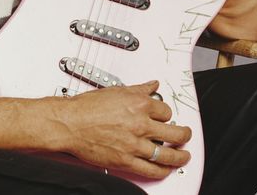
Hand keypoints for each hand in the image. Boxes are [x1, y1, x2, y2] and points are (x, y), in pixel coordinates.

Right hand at [44, 81, 191, 178]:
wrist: (70, 123)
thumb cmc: (87, 107)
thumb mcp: (117, 91)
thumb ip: (139, 89)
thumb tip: (152, 85)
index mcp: (140, 105)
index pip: (166, 111)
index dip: (167, 115)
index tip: (165, 118)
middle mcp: (141, 124)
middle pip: (175, 133)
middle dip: (184, 135)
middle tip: (186, 136)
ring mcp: (134, 144)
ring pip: (167, 154)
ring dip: (179, 156)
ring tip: (183, 156)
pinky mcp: (126, 160)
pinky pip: (151, 170)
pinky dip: (162, 171)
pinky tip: (165, 169)